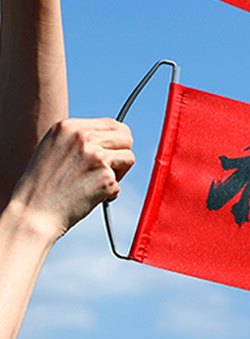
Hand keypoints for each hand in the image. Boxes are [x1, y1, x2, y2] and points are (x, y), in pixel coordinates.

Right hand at [8, 117, 133, 242]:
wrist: (31, 214)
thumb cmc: (40, 186)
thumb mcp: (52, 148)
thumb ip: (79, 138)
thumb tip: (110, 137)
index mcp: (69, 126)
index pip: (112, 124)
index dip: (117, 140)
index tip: (112, 151)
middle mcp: (83, 137)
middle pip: (126, 138)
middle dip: (121, 155)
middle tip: (108, 170)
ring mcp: (96, 156)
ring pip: (129, 158)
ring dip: (118, 173)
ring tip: (96, 183)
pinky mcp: (105, 177)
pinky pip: (120, 184)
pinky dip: (109, 193)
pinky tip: (89, 197)